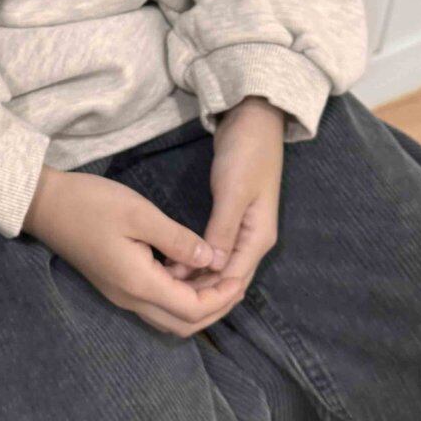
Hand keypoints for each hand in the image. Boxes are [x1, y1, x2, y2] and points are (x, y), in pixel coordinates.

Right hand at [22, 166, 242, 337]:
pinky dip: (180, 293)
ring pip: (170, 316)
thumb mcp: (140, 214)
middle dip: (215, 307)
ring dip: (198, 303)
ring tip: (218, 274)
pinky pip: (156, 302)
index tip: (240, 276)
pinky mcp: (116, 284)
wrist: (45, 206)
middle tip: (235, 280)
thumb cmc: (91, 204)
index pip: (192, 309)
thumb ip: (178, 240)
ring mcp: (121, 295)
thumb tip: (211, 259)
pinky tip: (190, 268)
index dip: (222, 298)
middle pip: (183, 323)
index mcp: (139, 284)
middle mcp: (130, 299)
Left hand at [167, 96, 282, 298]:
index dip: (206, 294)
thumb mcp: (233, 191)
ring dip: (197, 278)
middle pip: (228, 279)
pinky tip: (176, 265)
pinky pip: (217, 252)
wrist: (253, 120)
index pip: (234, 280)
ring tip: (163, 285)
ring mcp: (245, 231)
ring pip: (221, 268)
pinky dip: (199, 262)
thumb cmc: (246, 153)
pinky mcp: (233, 220)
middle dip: (199, 292)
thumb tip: (213, 266)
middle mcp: (255, 240)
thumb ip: (223, 229)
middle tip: (162, 296)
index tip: (173, 299)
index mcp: (259, 237)